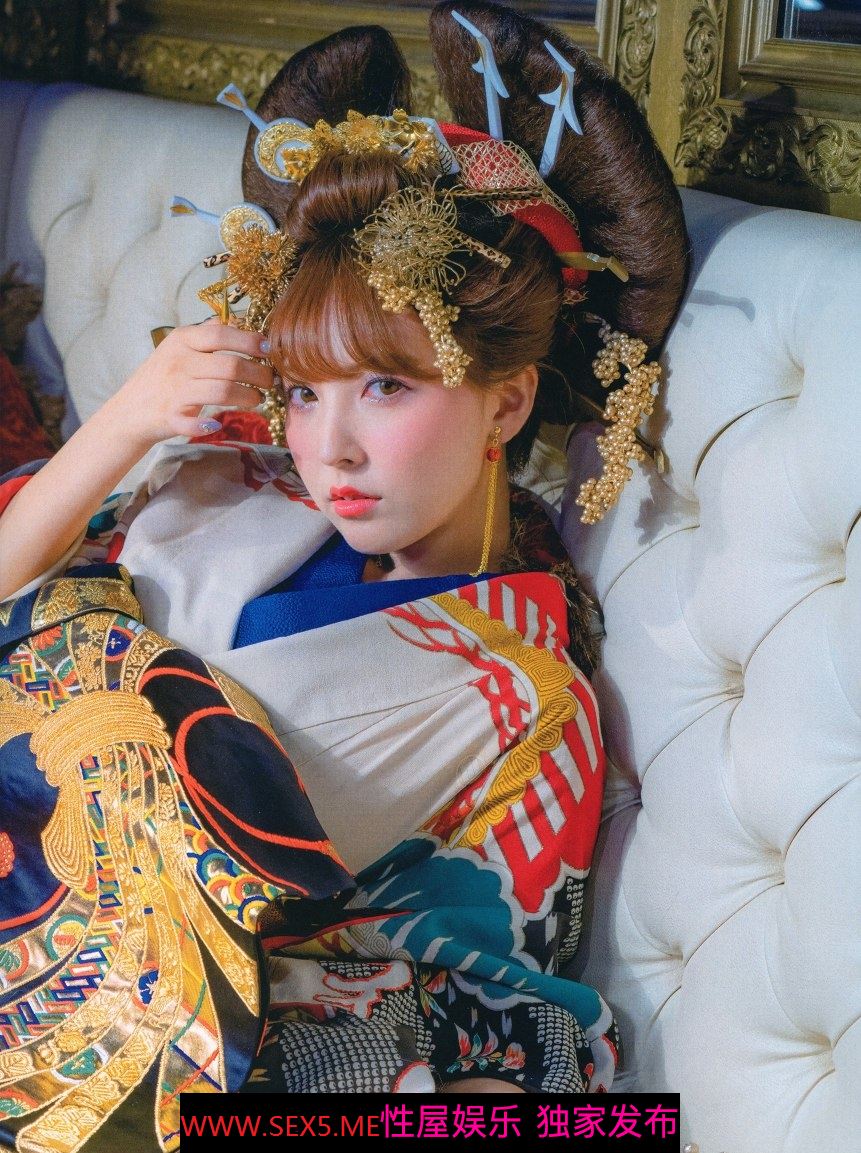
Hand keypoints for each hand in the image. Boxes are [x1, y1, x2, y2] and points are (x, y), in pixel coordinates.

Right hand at [106, 319, 274, 448]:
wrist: (129, 410)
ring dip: (248, 397)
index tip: (268, 349)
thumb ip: (206, 334)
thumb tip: (236, 318)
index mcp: (182, 340)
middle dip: (258, 374)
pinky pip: (194, 423)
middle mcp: (179, 362)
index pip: (222, 335)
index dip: (250, 341)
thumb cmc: (162, 377)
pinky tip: (218, 425)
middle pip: (230, 365)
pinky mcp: (170, 417)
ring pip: (222, 391)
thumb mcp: (179, 347)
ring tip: (257, 399)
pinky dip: (208, 426)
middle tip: (270, 381)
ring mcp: (174, 390)